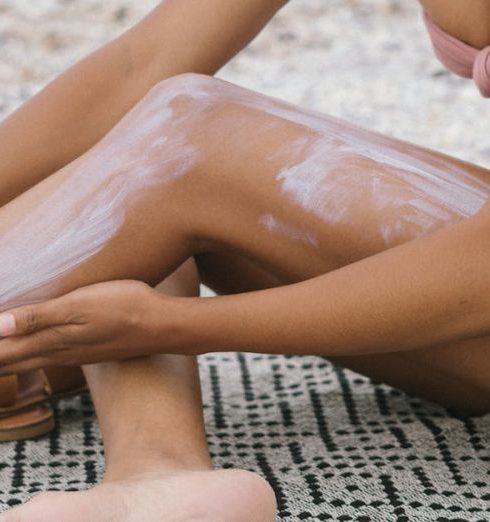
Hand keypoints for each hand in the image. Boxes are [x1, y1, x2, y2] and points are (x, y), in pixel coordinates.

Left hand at [0, 280, 179, 372]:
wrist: (162, 325)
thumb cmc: (124, 308)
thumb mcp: (81, 306)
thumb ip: (39, 317)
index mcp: (51, 341)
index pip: (1, 354)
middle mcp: (58, 352)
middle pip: (10, 362)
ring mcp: (74, 353)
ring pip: (27, 362)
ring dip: (4, 360)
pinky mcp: (88, 349)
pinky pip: (46, 356)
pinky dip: (26, 355)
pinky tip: (29, 348)